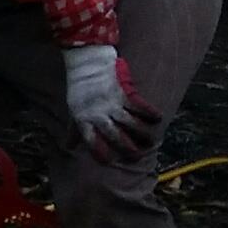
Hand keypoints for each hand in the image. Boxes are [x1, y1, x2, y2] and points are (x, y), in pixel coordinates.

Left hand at [62, 44, 165, 160]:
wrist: (86, 65)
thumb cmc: (79, 89)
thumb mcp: (73, 111)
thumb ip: (74, 131)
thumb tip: (68, 147)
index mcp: (84, 119)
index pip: (90, 139)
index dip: (98, 151)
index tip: (107, 162)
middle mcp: (98, 114)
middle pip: (113, 134)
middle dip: (125, 147)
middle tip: (136, 157)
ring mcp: (111, 104)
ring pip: (128, 121)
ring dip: (141, 132)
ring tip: (151, 142)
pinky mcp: (122, 93)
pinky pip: (138, 105)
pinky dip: (148, 112)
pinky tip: (158, 118)